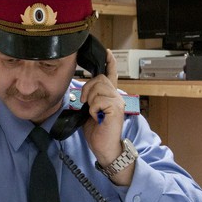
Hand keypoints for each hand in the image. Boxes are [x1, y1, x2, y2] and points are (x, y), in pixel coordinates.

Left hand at [80, 50, 131, 181]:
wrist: (105, 148)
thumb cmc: (98, 132)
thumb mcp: (90, 111)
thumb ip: (90, 99)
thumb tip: (84, 92)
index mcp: (110, 96)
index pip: (112, 75)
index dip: (110, 63)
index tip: (108, 53)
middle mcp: (116, 97)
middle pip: (99, 79)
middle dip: (88, 88)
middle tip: (86, 102)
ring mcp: (117, 102)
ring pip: (98, 87)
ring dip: (90, 99)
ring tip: (93, 111)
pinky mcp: (115, 109)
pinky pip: (98, 100)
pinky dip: (93, 108)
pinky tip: (96, 117)